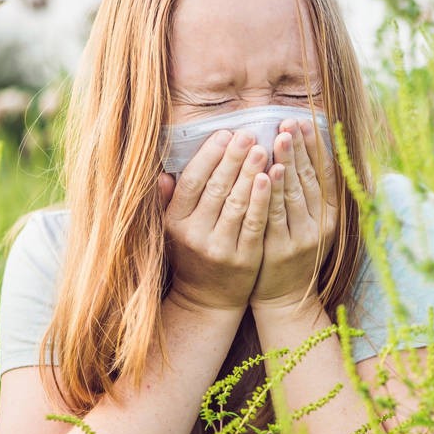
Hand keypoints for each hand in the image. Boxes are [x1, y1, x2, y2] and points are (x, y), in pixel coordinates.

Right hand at [158, 129, 270, 311]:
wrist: (207, 300)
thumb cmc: (192, 256)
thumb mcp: (172, 230)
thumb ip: (168, 201)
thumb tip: (162, 173)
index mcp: (175, 222)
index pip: (192, 181)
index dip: (209, 156)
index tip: (224, 133)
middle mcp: (195, 235)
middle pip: (216, 188)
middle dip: (232, 158)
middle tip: (248, 133)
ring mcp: (220, 248)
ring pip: (236, 203)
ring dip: (250, 172)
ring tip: (262, 148)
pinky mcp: (244, 258)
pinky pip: (254, 223)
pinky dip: (262, 199)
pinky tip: (271, 177)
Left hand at [250, 118, 337, 310]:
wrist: (285, 299)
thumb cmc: (296, 255)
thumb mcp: (314, 226)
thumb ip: (313, 193)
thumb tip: (312, 151)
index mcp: (331, 216)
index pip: (325, 174)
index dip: (316, 147)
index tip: (305, 122)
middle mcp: (321, 226)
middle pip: (309, 179)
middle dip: (299, 148)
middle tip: (289, 122)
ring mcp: (301, 238)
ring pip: (294, 194)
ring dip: (287, 163)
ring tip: (280, 137)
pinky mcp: (280, 250)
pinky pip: (274, 215)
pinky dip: (272, 193)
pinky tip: (266, 172)